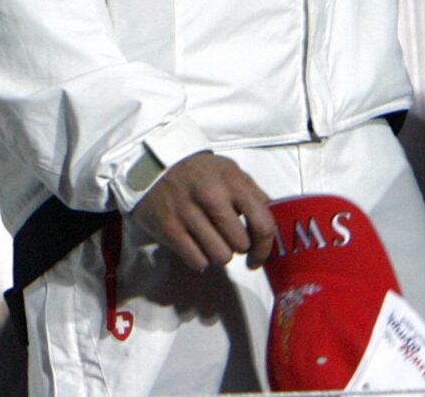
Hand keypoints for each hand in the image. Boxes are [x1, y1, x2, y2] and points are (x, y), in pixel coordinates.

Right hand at [133, 150, 276, 271]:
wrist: (151, 162)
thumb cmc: (198, 171)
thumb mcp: (230, 172)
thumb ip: (253, 195)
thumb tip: (273, 225)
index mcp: (232, 182)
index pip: (263, 225)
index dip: (264, 247)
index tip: (257, 255)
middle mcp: (211, 197)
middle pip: (240, 245)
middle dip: (236, 246)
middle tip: (226, 237)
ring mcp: (187, 213)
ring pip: (220, 257)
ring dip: (218, 254)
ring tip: (209, 240)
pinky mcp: (168, 228)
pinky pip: (197, 261)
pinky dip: (199, 258)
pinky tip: (194, 244)